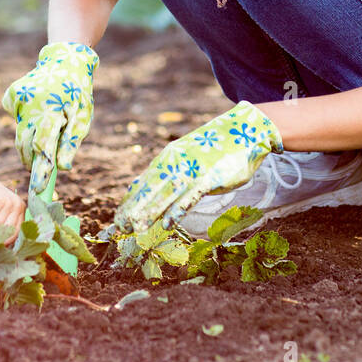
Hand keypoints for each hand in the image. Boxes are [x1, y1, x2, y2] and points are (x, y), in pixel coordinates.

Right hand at [1, 42, 97, 194]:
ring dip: (31, 140)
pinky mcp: (10, 97)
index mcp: (50, 111)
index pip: (43, 148)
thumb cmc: (77, 92)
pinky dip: (26, 123)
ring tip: (47, 129)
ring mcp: (17, 100)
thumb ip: (71, 142)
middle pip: (26, 145)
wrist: (63, 61)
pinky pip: (17, 120)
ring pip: (20, 134)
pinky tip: (39, 111)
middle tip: (40, 170)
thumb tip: (63, 167)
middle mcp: (29, 105)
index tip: (38, 190)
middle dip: (33, 160)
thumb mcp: (82, 116)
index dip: (40, 171)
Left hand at [109, 101, 281, 236]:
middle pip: (150, 191)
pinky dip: (177, 211)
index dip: (129, 203)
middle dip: (133, 211)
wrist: (244, 132)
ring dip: (150, 213)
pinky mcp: (208, 178)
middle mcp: (175, 164)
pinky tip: (167, 225)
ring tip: (135, 229)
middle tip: (119, 229)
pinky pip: (189, 197)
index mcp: (167, 159)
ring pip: (166, 195)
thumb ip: (164, 172)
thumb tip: (138, 185)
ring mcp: (191, 170)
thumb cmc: (213, 150)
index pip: (143, 184)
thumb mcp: (185, 158)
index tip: (116, 220)